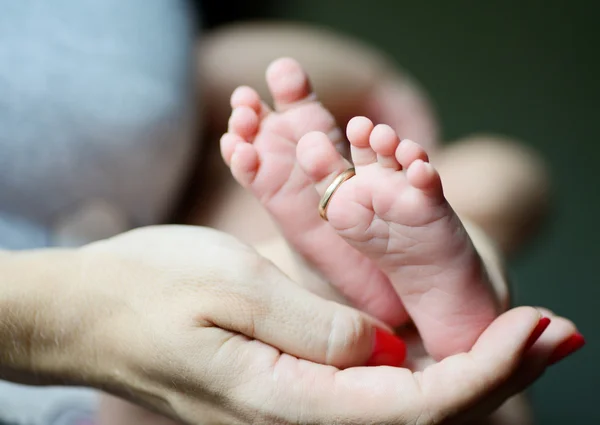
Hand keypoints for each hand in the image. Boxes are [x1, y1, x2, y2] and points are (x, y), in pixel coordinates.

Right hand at [78, 227, 579, 423]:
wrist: (91, 312)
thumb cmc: (149, 292)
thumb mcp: (233, 289)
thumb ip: (315, 326)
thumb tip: (385, 347)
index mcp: (287, 401)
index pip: (415, 407)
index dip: (485, 372)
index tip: (538, 329)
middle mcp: (299, 415)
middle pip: (423, 413)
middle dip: (498, 374)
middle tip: (559, 332)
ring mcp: (295, 403)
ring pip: (403, 400)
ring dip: (470, 368)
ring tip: (527, 334)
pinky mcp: (290, 381)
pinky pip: (370, 382)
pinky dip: (425, 359)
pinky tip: (449, 335)